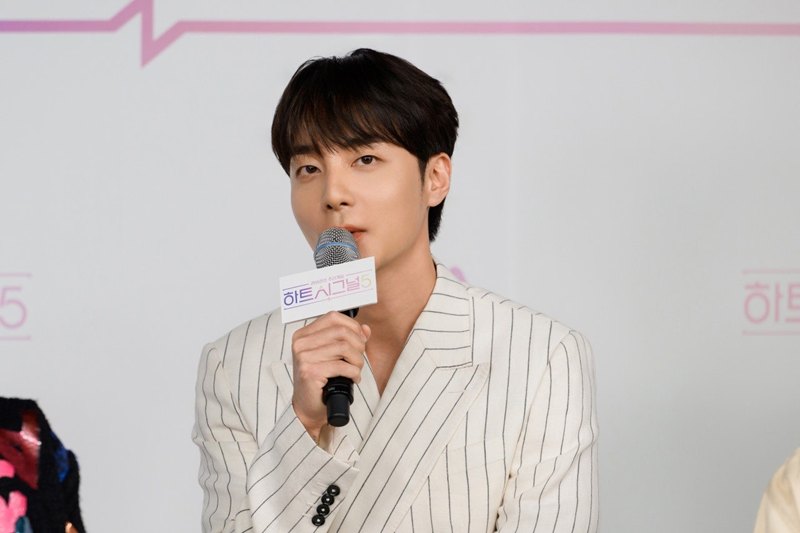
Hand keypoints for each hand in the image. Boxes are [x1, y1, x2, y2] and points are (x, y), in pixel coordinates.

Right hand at [291, 311, 370, 440]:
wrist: (308, 407)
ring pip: (344, 347)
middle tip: (359, 358)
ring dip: (358, 360)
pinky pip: (342, 366)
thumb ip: (348, 339)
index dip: (353, 326)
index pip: (333, 317)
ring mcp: (303, 357)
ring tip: (356, 369)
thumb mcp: (334, 355)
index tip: (361, 340)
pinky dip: (354, 372)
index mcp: (304, 334)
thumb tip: (365, 329)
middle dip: (358, 345)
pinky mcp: (310, 372)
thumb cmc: (320, 380)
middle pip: (341, 331)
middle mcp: (300, 343)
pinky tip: (353, 378)